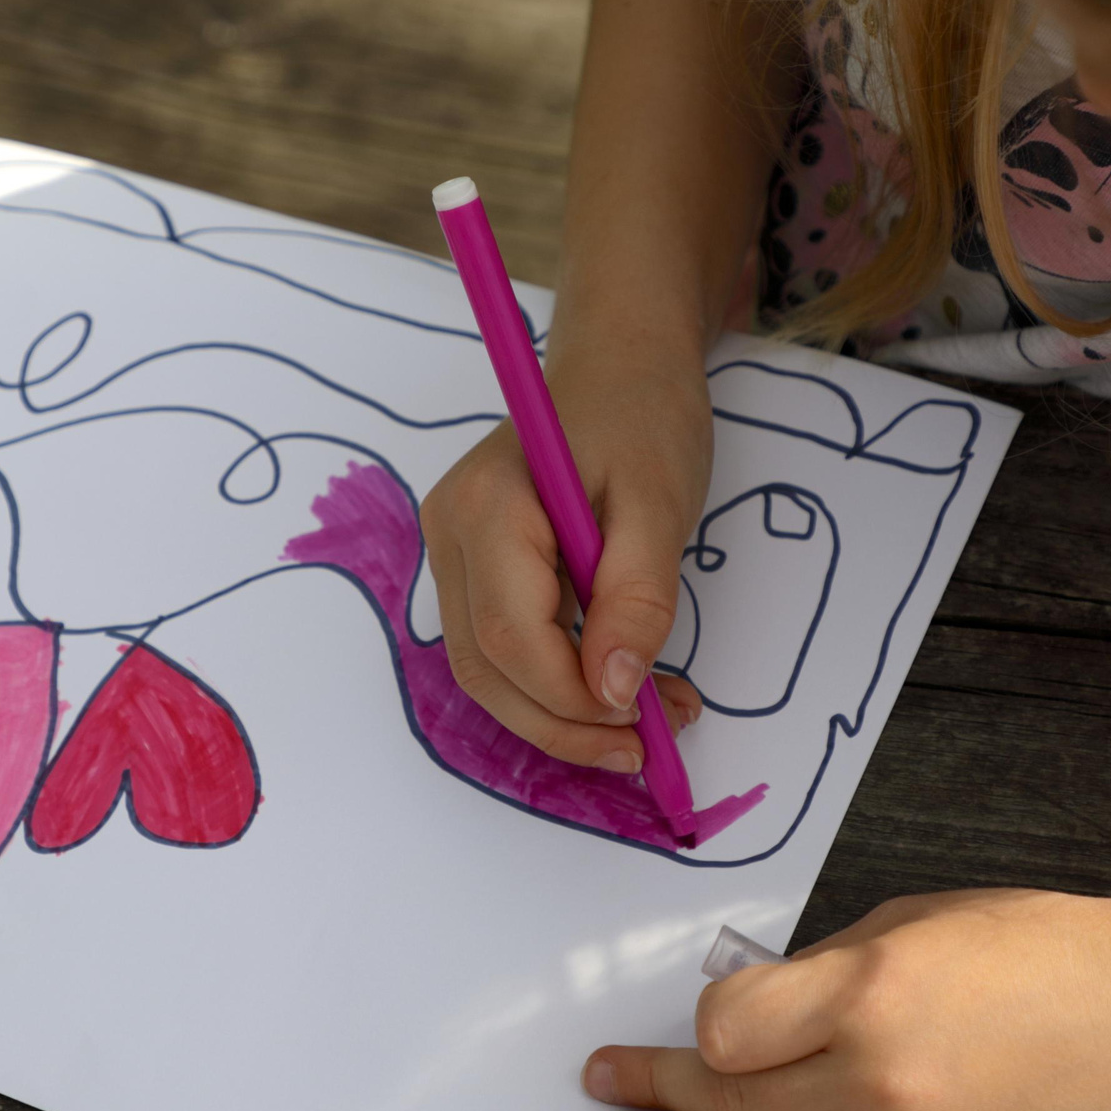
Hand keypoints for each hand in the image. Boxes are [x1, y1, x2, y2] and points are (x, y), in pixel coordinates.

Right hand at [419, 350, 709, 768]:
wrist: (622, 365)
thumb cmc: (642, 416)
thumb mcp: (660, 504)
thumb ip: (636, 598)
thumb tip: (613, 691)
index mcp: (487, 508)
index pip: (511, 638)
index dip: (573, 697)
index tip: (646, 717)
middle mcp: (450, 533)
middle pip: (486, 668)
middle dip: (564, 723)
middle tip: (647, 745)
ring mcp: (454, 552)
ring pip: (488, 670)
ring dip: (560, 714)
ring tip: (645, 723)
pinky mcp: (475, 568)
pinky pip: (502, 647)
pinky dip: (555, 683)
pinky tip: (615, 689)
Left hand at [581, 890, 1110, 1110]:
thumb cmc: (1040, 949)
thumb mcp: (915, 922)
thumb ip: (820, 971)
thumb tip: (740, 1010)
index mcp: (870, 996)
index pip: (725, 1030)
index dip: (694, 1027)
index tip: (687, 1023)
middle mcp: (880, 1085)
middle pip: (726, 1104)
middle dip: (648, 1096)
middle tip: (598, 1089)